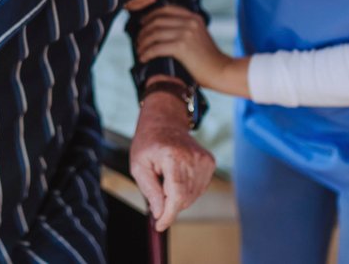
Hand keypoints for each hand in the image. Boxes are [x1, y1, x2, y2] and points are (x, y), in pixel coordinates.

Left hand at [129, 86, 215, 231]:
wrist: (165, 122)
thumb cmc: (148, 143)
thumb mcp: (139, 166)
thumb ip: (150, 191)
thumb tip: (160, 213)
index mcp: (173, 156)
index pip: (177, 195)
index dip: (169, 214)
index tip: (159, 225)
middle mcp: (193, 158)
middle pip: (184, 198)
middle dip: (168, 204)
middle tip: (156, 189)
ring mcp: (204, 160)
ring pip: (192, 196)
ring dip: (177, 196)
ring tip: (166, 178)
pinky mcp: (210, 163)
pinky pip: (198, 189)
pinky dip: (186, 190)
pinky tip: (177, 176)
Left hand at [136, 6, 249, 95]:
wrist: (221, 71)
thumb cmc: (209, 60)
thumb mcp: (199, 37)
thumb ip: (186, 29)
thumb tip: (162, 32)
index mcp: (194, 17)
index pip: (166, 9)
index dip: (151, 15)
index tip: (142, 23)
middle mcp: (190, 22)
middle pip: (157, 20)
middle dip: (144, 30)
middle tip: (138, 40)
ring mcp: (186, 33)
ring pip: (154, 33)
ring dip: (143, 42)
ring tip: (139, 51)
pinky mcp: (182, 46)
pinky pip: (156, 47)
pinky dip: (147, 53)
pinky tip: (143, 58)